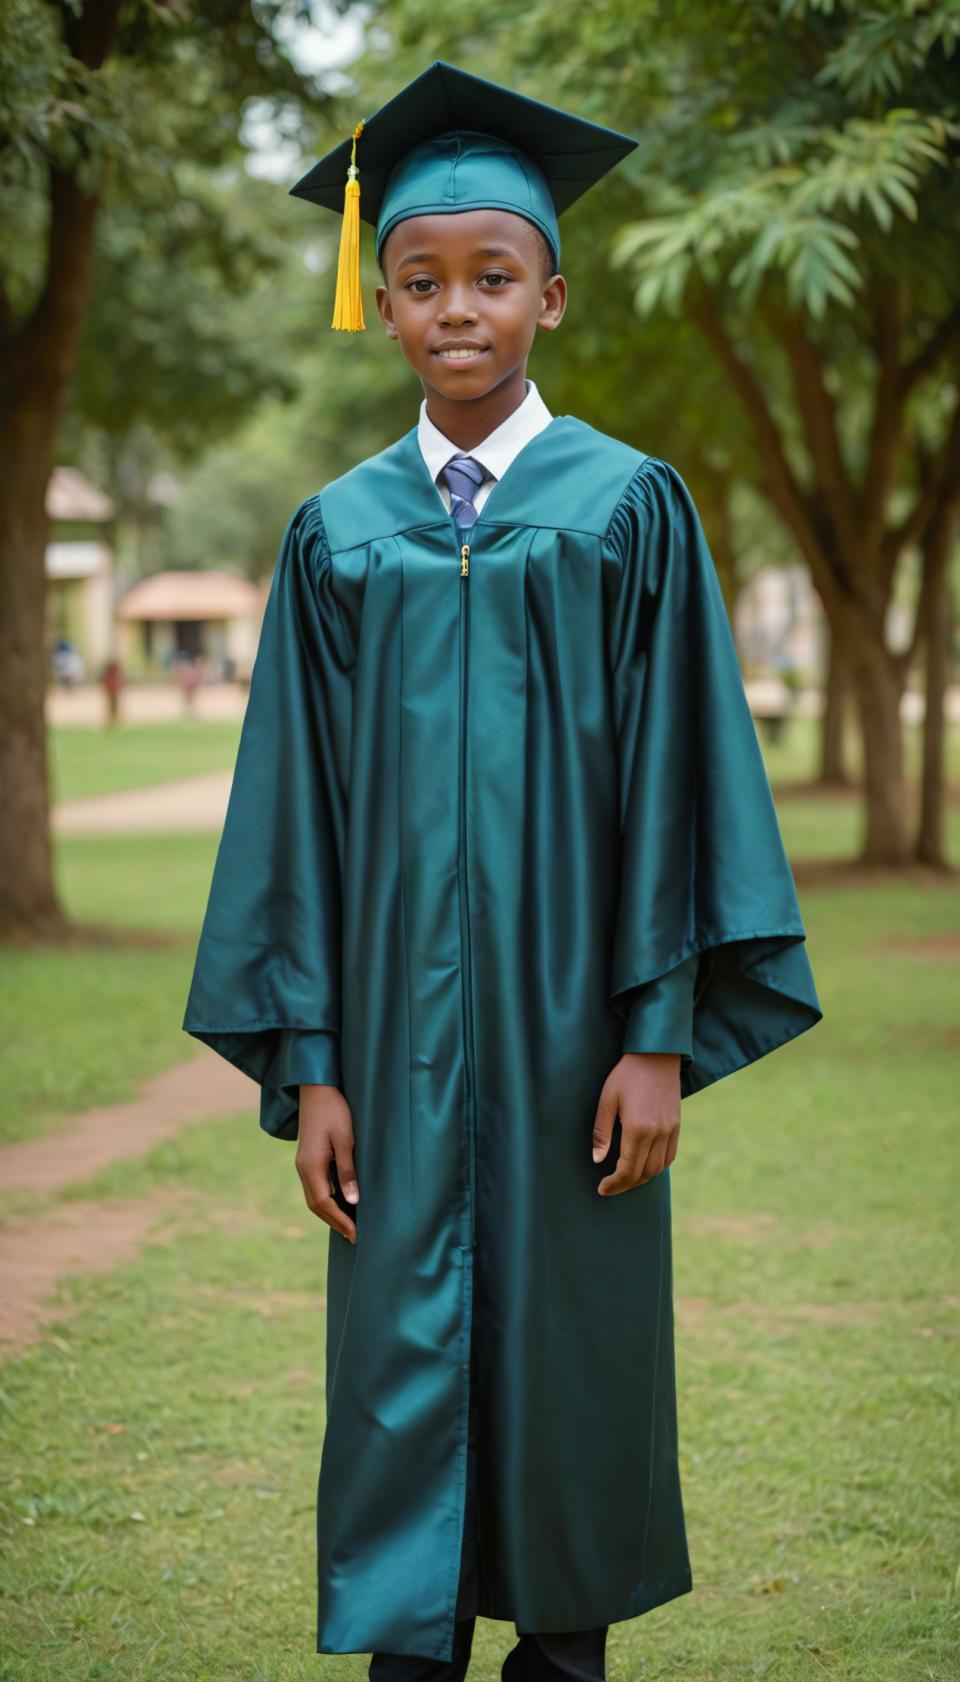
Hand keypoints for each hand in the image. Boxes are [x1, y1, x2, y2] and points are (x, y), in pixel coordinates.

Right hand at [295, 1084, 358, 1242]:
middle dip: (335, 1222)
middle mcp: (303, 1168)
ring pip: (315, 1197)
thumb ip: (347, 1170)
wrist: (316, 1088)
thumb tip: (352, 1201)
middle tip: (354, 1237)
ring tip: (349, 1226)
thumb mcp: (345, 1139)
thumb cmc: (334, 1110)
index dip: (340, 1220)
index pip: (324, 1202)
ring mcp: (304, 1164)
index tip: (356, 1233)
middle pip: (317, 1205)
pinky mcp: (308, 1159)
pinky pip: (317, 1187)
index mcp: (310, 1165)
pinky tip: (342, 1203)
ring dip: (330, 1213)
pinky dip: (328, 1200)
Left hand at [591, 1053, 680, 1194]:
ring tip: (625, 1177)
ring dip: (641, 1177)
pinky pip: (669, 1156)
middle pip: (643, 1173)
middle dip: (625, 1185)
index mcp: (637, 1129)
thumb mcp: (607, 1099)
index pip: (627, 1170)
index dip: (614, 1184)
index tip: (602, 1189)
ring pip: (658, 1168)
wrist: (657, 1055)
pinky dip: (657, 1166)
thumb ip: (602, 1132)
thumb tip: (598, 1160)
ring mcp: (670, 1130)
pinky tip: (644, 1164)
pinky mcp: (677, 1125)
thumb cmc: (627, 1074)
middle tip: (610, 1186)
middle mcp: (657, 1134)